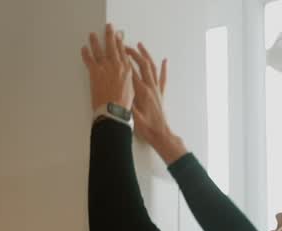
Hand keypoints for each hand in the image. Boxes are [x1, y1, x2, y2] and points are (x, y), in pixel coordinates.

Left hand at [81, 24, 133, 112]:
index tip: (119, 35)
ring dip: (95, 41)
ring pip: (99, 50)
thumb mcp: (131, 89)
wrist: (113, 110)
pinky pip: (88, 59)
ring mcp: (105, 67)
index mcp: (127, 69)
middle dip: (110, 35)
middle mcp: (116, 65)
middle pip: (112, 46)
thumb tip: (126, 75)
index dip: (120, 42)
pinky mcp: (95, 72)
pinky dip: (85, 53)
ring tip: (93, 35)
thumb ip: (128, 78)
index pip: (123, 51)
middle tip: (108, 28)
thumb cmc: (122, 104)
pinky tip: (84, 48)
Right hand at [126, 42, 186, 163]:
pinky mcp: (161, 93)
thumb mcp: (132, 116)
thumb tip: (119, 89)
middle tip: (124, 46)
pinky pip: (163, 78)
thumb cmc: (146, 128)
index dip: (123, 60)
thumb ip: (126, 102)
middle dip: (133, 53)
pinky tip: (164, 60)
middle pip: (142, 65)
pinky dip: (163, 68)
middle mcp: (150, 87)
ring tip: (140, 45)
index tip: (117, 51)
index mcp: (142, 92)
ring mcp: (157, 89)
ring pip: (152, 67)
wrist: (161, 134)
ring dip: (145, 55)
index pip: (131, 72)